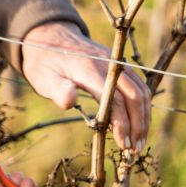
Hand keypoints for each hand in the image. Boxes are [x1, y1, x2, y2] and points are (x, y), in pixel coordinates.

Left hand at [20, 21, 149, 151]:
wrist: (49, 36)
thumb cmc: (43, 61)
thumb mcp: (41, 76)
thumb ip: (57, 88)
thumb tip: (70, 102)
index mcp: (89, 69)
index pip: (115, 99)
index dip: (122, 123)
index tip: (124, 144)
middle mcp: (108, 64)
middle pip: (135, 96)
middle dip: (138, 125)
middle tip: (135, 150)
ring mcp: (116, 63)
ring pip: (141, 91)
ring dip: (144, 117)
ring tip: (139, 142)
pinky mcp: (119, 65)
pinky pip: (138, 86)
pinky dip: (142, 106)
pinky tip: (138, 124)